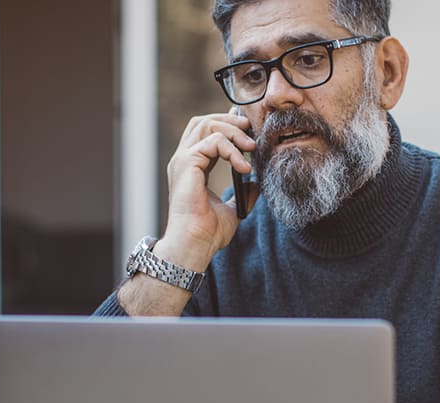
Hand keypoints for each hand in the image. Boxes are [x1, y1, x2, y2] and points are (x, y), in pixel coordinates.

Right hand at [156, 111, 256, 271]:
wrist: (196, 245)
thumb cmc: (208, 233)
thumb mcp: (233, 208)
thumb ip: (242, 193)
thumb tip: (256, 183)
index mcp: (192, 168)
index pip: (205, 133)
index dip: (227, 127)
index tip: (249, 134)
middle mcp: (184, 160)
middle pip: (203, 122)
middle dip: (229, 121)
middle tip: (250, 130)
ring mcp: (183, 160)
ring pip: (207, 125)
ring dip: (233, 132)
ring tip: (251, 147)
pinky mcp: (186, 164)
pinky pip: (213, 141)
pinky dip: (232, 150)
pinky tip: (244, 167)